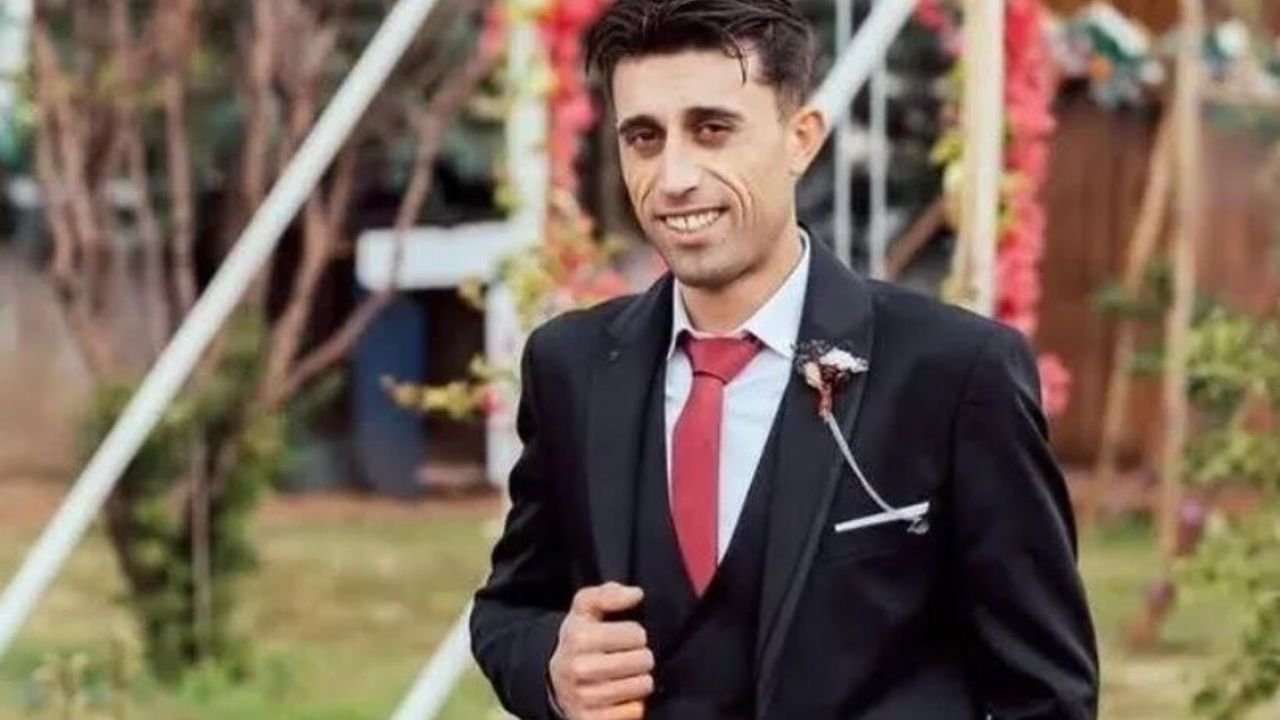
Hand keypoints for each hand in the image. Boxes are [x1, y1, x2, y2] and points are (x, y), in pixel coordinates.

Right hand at [549, 583, 653, 719]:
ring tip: (627, 676)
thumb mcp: (585, 609)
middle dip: (642, 657)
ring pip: (642, 686)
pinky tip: (621, 696)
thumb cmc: (580, 638)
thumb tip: (636, 594)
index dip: (636, 633)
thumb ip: (608, 594)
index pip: (636, 634)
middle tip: (629, 657)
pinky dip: (634, 704)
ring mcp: (583, 697)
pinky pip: (635, 711)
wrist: (556, 680)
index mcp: (578, 637)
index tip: (626, 637)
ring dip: (640, 680)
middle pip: (643, 660)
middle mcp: (578, 668)